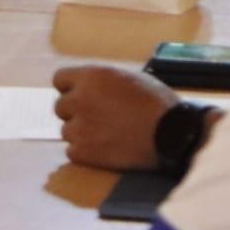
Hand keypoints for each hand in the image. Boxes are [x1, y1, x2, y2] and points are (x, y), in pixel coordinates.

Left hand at [50, 65, 178, 170]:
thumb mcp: (129, 78)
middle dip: (75, 112)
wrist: (170, 133)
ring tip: (106, 135)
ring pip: (66, 130)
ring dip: (81, 133)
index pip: (59, 79)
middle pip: (60, 107)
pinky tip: (104, 149)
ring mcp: (80, 127)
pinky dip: (85, 153)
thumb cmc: (156, 103)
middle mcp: (80, 99)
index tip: (81, 96)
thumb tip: (91, 87)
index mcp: (91, 76)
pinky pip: (72, 152)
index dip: (70, 88)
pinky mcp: (84, 152)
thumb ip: (103, 81)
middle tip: (97, 118)